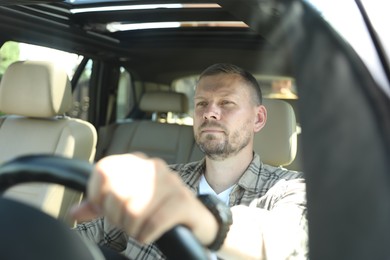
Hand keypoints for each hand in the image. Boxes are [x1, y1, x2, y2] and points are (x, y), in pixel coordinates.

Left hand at [71, 153, 217, 245]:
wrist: (194, 219)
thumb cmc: (158, 209)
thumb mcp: (127, 204)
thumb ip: (101, 205)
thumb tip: (74, 213)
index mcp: (137, 162)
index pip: (104, 171)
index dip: (97, 194)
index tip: (103, 208)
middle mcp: (154, 167)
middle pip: (116, 193)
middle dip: (116, 217)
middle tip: (126, 223)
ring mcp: (171, 182)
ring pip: (134, 210)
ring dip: (132, 229)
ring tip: (138, 230)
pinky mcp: (183, 201)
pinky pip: (153, 222)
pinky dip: (146, 235)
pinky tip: (149, 234)